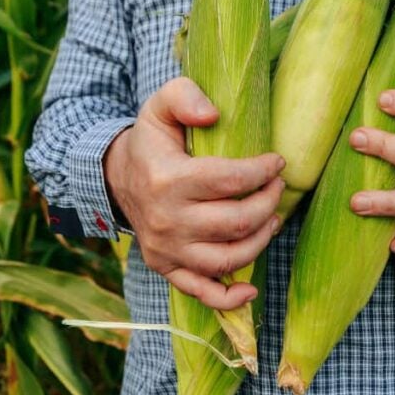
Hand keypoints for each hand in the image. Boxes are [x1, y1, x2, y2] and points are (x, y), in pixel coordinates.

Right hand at [104, 77, 284, 309]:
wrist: (117, 177)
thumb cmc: (152, 139)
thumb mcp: (161, 104)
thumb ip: (185, 96)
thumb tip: (213, 114)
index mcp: (167, 179)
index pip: (228, 180)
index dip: (262, 172)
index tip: (278, 163)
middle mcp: (166, 220)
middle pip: (236, 222)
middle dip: (269, 203)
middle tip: (278, 188)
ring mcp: (166, 249)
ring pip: (227, 258)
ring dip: (261, 240)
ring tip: (273, 219)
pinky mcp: (166, 268)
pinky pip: (201, 292)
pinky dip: (229, 299)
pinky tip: (251, 290)